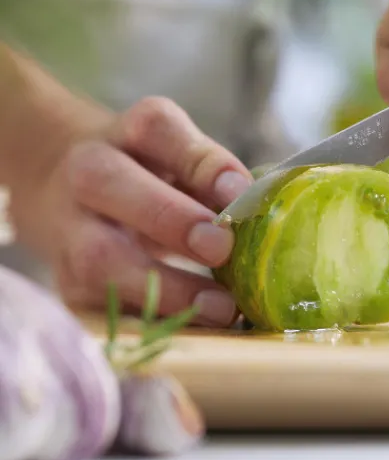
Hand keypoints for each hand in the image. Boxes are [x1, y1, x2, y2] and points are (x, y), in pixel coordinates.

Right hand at [9, 96, 252, 325]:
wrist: (66, 189)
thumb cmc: (149, 173)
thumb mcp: (182, 157)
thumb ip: (215, 177)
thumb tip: (252, 206)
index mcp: (129, 133)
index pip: (160, 129)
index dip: (201, 163)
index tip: (239, 192)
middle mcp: (87, 172)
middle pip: (111, 185)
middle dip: (169, 219)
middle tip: (222, 248)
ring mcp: (68, 229)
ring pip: (98, 259)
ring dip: (164, 288)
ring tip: (220, 308)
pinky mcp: (67, 282)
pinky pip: (102, 306)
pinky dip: (153, 322)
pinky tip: (196, 330)